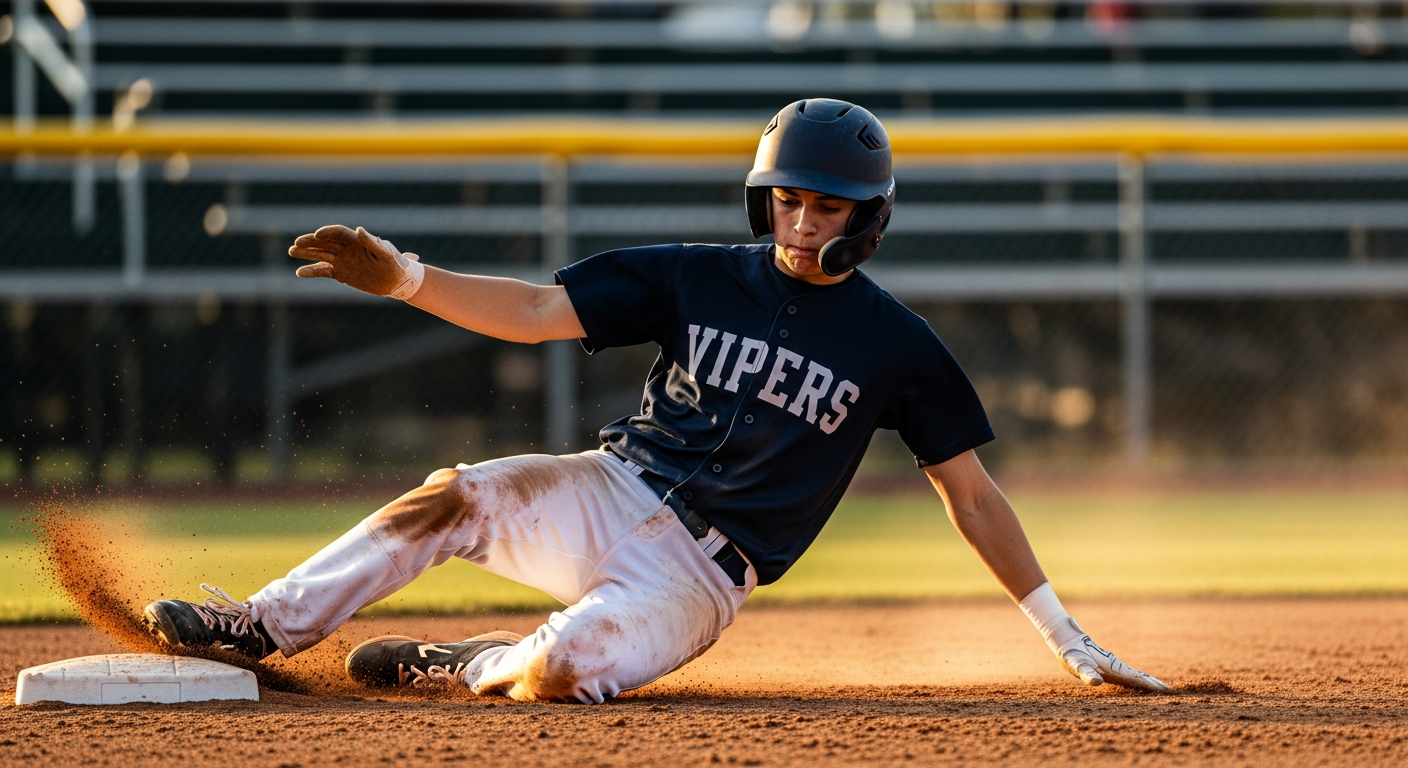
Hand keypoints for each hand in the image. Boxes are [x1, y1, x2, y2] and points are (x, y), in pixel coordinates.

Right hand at [288, 225, 422, 297]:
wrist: (397, 282)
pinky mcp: (341, 274)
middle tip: (296, 243)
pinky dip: (312, 271)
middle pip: (325, 242)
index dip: (327, 233)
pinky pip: (323, 271)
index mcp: (357, 241)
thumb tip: (360, 229)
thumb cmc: (396, 265)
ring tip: (291, 251)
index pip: (338, 233)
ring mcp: (342, 261)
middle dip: (310, 242)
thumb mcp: (387, 254)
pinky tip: (299, 272)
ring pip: (321, 255)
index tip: (317, 235)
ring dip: (306, 253)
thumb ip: (373, 243)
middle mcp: (347, 249)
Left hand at [1050, 617, 1172, 692]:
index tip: (1167, 691)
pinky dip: (1141, 681)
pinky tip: (1143, 686)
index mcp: (1113, 667)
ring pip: (1137, 676)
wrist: (1067, 639)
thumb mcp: (1076, 665)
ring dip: (1151, 683)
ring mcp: (1115, 667)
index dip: (1151, 685)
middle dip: (1157, 685)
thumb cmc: (1071, 654)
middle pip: (1141, 677)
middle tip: (1175, 694)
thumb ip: (1085, 673)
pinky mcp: (1110, 668)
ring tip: (1166, 691)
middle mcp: (1117, 667)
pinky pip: (1130, 677)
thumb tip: (1096, 682)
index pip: (1136, 678)